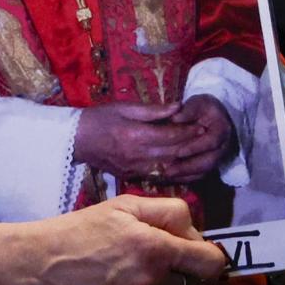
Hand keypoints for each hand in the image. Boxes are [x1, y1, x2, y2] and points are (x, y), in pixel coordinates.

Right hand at [0, 194, 229, 284]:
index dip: (207, 256)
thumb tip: (196, 231)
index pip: (211, 263)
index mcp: (155, 249)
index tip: (195, 254)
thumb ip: (167, 212)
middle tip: (160, 262)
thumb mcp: (122, 207)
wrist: (32, 270)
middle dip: (185, 274)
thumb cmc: (76, 232)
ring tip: (141, 281)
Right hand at [74, 101, 201, 178]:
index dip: (188, 131)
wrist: (77, 141)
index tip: (201, 126)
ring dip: (186, 161)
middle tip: (207, 138)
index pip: (170, 136)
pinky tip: (184, 166)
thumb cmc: (100, 119)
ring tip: (200, 152)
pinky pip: (159, 176)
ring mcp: (135, 169)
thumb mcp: (124, 107)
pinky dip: (174, 172)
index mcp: (135, 135)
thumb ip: (152, 110)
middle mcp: (137, 155)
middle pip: (173, 153)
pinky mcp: (132, 176)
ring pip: (169, 168)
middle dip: (191, 146)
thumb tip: (178, 107)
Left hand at [162, 94, 234, 182]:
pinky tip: (171, 177)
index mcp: (222, 129)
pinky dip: (186, 178)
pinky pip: (200, 175)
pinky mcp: (211, 165)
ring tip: (167, 175)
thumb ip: (188, 110)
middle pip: (209, 162)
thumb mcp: (198, 103)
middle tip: (169, 171)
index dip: (195, 148)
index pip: (211, 142)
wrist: (215, 116)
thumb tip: (174, 118)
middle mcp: (224, 146)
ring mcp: (219, 157)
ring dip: (186, 175)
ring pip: (205, 171)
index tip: (178, 152)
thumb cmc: (204, 108)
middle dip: (188, 167)